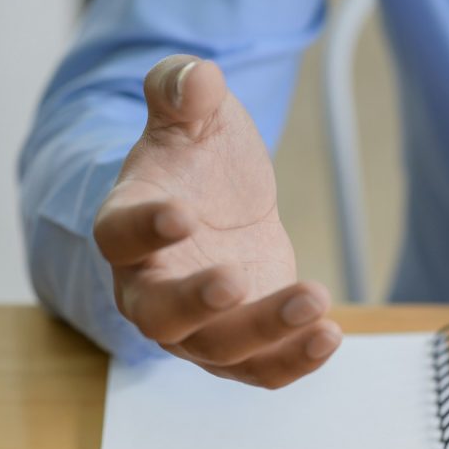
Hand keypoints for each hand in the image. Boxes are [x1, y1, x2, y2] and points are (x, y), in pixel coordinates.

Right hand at [94, 55, 341, 387]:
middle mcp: (149, 289)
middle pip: (159, 316)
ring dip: (266, 332)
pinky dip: (293, 361)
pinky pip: (258, 370)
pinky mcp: (238, 345)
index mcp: (127, 229)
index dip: (144, 230)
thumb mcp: (191, 119)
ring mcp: (193, 326)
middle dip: (196, 304)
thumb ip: (182, 91)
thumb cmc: (196, 165)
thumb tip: (197, 78)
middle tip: (235, 279)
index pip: (119, 236)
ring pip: (218, 349)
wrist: (219, 210)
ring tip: (316, 300)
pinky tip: (329, 334)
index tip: (182, 214)